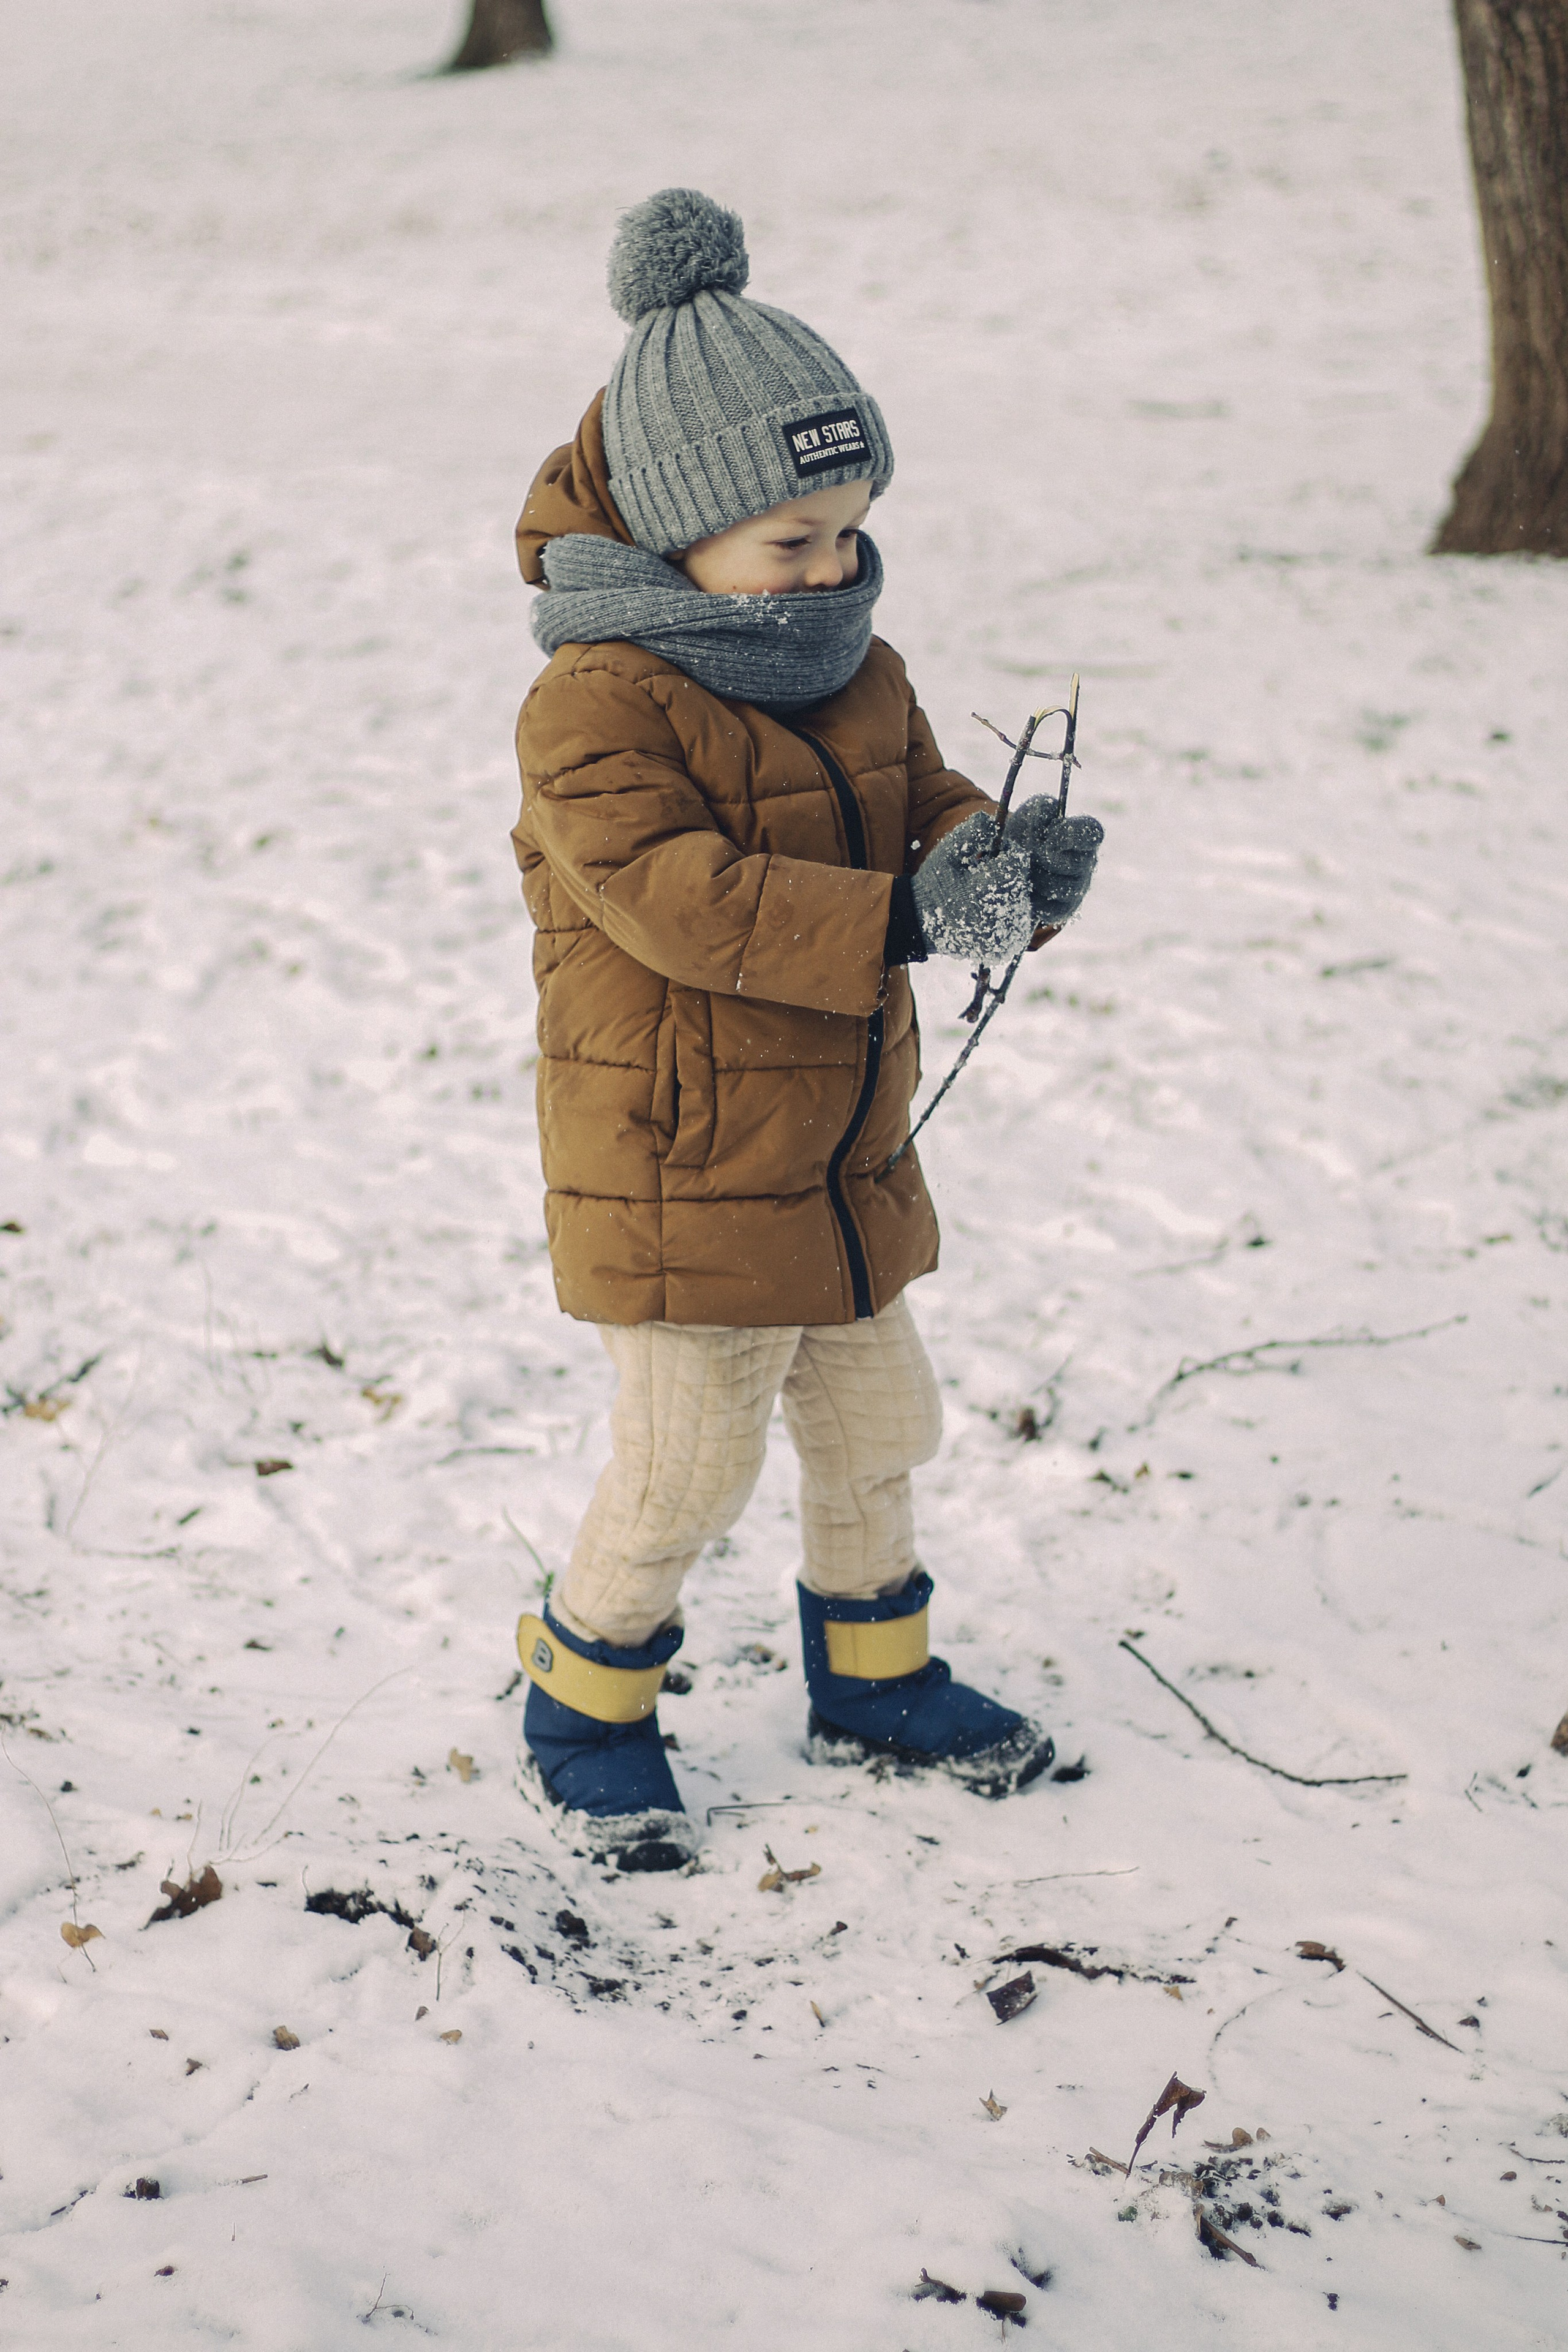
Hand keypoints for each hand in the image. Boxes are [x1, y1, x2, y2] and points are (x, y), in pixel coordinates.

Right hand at [910, 812, 1032, 963]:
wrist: (921, 925)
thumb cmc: (936, 884)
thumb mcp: (948, 851)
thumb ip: (973, 831)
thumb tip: (996, 821)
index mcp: (988, 891)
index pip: (1018, 860)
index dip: (1003, 855)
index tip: (984, 862)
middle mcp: (1002, 918)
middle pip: (1023, 882)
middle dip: (1007, 876)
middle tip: (979, 882)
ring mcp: (1006, 937)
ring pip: (1025, 901)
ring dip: (1009, 895)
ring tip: (980, 899)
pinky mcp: (1008, 948)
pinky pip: (1021, 921)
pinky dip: (1009, 913)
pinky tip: (988, 913)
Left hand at [1003, 798, 1103, 927]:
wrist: (1010, 863)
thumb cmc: (1026, 833)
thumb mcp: (1031, 813)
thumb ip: (1042, 807)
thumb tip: (1049, 812)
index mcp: (1084, 835)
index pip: (1093, 833)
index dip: (1071, 835)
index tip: (1050, 835)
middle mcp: (1086, 862)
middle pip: (1075, 864)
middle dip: (1046, 857)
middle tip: (1030, 852)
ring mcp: (1078, 889)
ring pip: (1061, 888)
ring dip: (1037, 879)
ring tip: (1025, 871)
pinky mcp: (1064, 910)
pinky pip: (1051, 910)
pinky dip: (1033, 900)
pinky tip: (1027, 890)